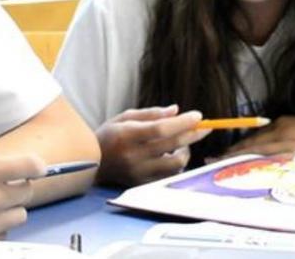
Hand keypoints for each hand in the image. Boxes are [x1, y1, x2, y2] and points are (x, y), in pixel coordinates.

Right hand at [95, 105, 210, 186]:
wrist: (89, 165)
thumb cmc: (108, 136)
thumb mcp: (124, 118)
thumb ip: (151, 114)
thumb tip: (176, 110)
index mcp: (127, 135)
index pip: (161, 129)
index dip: (182, 123)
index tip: (198, 116)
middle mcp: (133, 156)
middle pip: (172, 145)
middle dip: (193, 134)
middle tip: (205, 126)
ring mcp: (138, 172)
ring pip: (175, 163)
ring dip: (185, 150)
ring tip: (183, 142)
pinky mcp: (142, 183)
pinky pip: (168, 174)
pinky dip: (176, 163)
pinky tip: (173, 154)